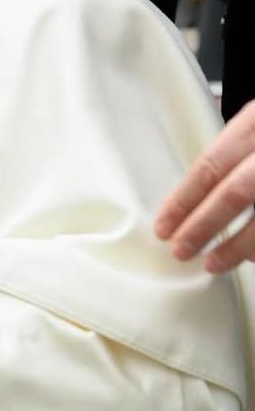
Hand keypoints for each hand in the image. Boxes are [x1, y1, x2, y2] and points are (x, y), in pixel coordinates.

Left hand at [155, 101, 254, 271]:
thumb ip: (234, 148)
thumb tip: (194, 188)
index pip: (211, 166)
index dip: (184, 200)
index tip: (165, 226)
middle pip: (234, 192)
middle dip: (203, 226)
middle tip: (182, 251)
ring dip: (237, 246)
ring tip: (215, 263)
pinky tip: (251, 256)